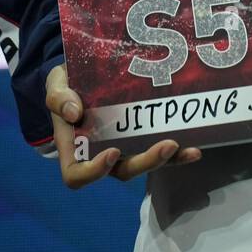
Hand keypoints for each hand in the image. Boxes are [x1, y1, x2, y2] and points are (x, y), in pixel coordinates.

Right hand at [45, 64, 201, 187]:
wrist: (83, 75)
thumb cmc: (66, 85)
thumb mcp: (56, 85)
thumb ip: (59, 97)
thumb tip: (73, 112)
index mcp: (75, 148)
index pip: (78, 175)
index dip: (94, 172)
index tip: (111, 152)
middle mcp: (101, 154)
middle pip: (122, 171)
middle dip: (146, 162)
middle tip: (167, 145)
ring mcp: (124, 147)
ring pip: (145, 163)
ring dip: (167, 160)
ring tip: (185, 146)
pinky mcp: (143, 137)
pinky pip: (161, 151)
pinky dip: (179, 152)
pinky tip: (196, 146)